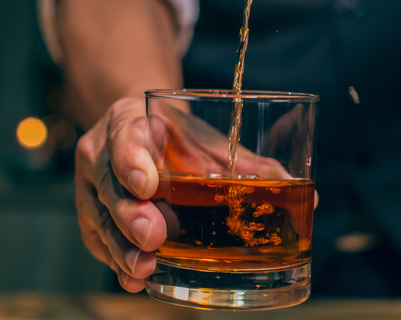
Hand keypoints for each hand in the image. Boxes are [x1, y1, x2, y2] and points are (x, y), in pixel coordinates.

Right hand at [74, 96, 293, 292]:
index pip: (125, 136)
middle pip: (110, 185)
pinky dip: (116, 262)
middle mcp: (101, 153)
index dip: (133, 159)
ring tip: (145, 268)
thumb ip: (251, 164)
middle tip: (154, 235)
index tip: (149, 183)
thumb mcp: (209, 140)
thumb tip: (310, 196)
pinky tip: (135, 278)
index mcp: (129, 121)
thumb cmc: (180, 138)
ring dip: (122, 246)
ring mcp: (92, 187)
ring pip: (99, 218)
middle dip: (130, 214)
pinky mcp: (90, 216)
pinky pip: (97, 241)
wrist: (140, 132)